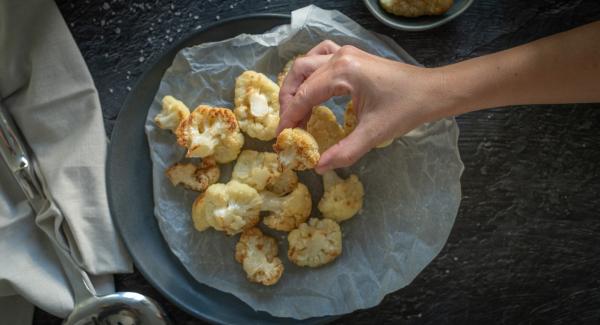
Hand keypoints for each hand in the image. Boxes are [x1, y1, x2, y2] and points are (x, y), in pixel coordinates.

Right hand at [278, 40, 447, 173]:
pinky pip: (321, 56)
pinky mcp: (353, 56)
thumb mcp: (373, 134)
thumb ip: (344, 151)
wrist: (432, 91)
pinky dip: (311, 71)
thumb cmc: (405, 109)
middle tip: (288, 125)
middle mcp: (340, 57)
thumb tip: (319, 167)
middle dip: (289, 100)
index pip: (304, 95)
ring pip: (307, 63)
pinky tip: (313, 85)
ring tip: (296, 108)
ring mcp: (346, 53)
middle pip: (299, 74)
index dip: (289, 117)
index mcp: (343, 72)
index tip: (282, 137)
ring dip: (297, 84)